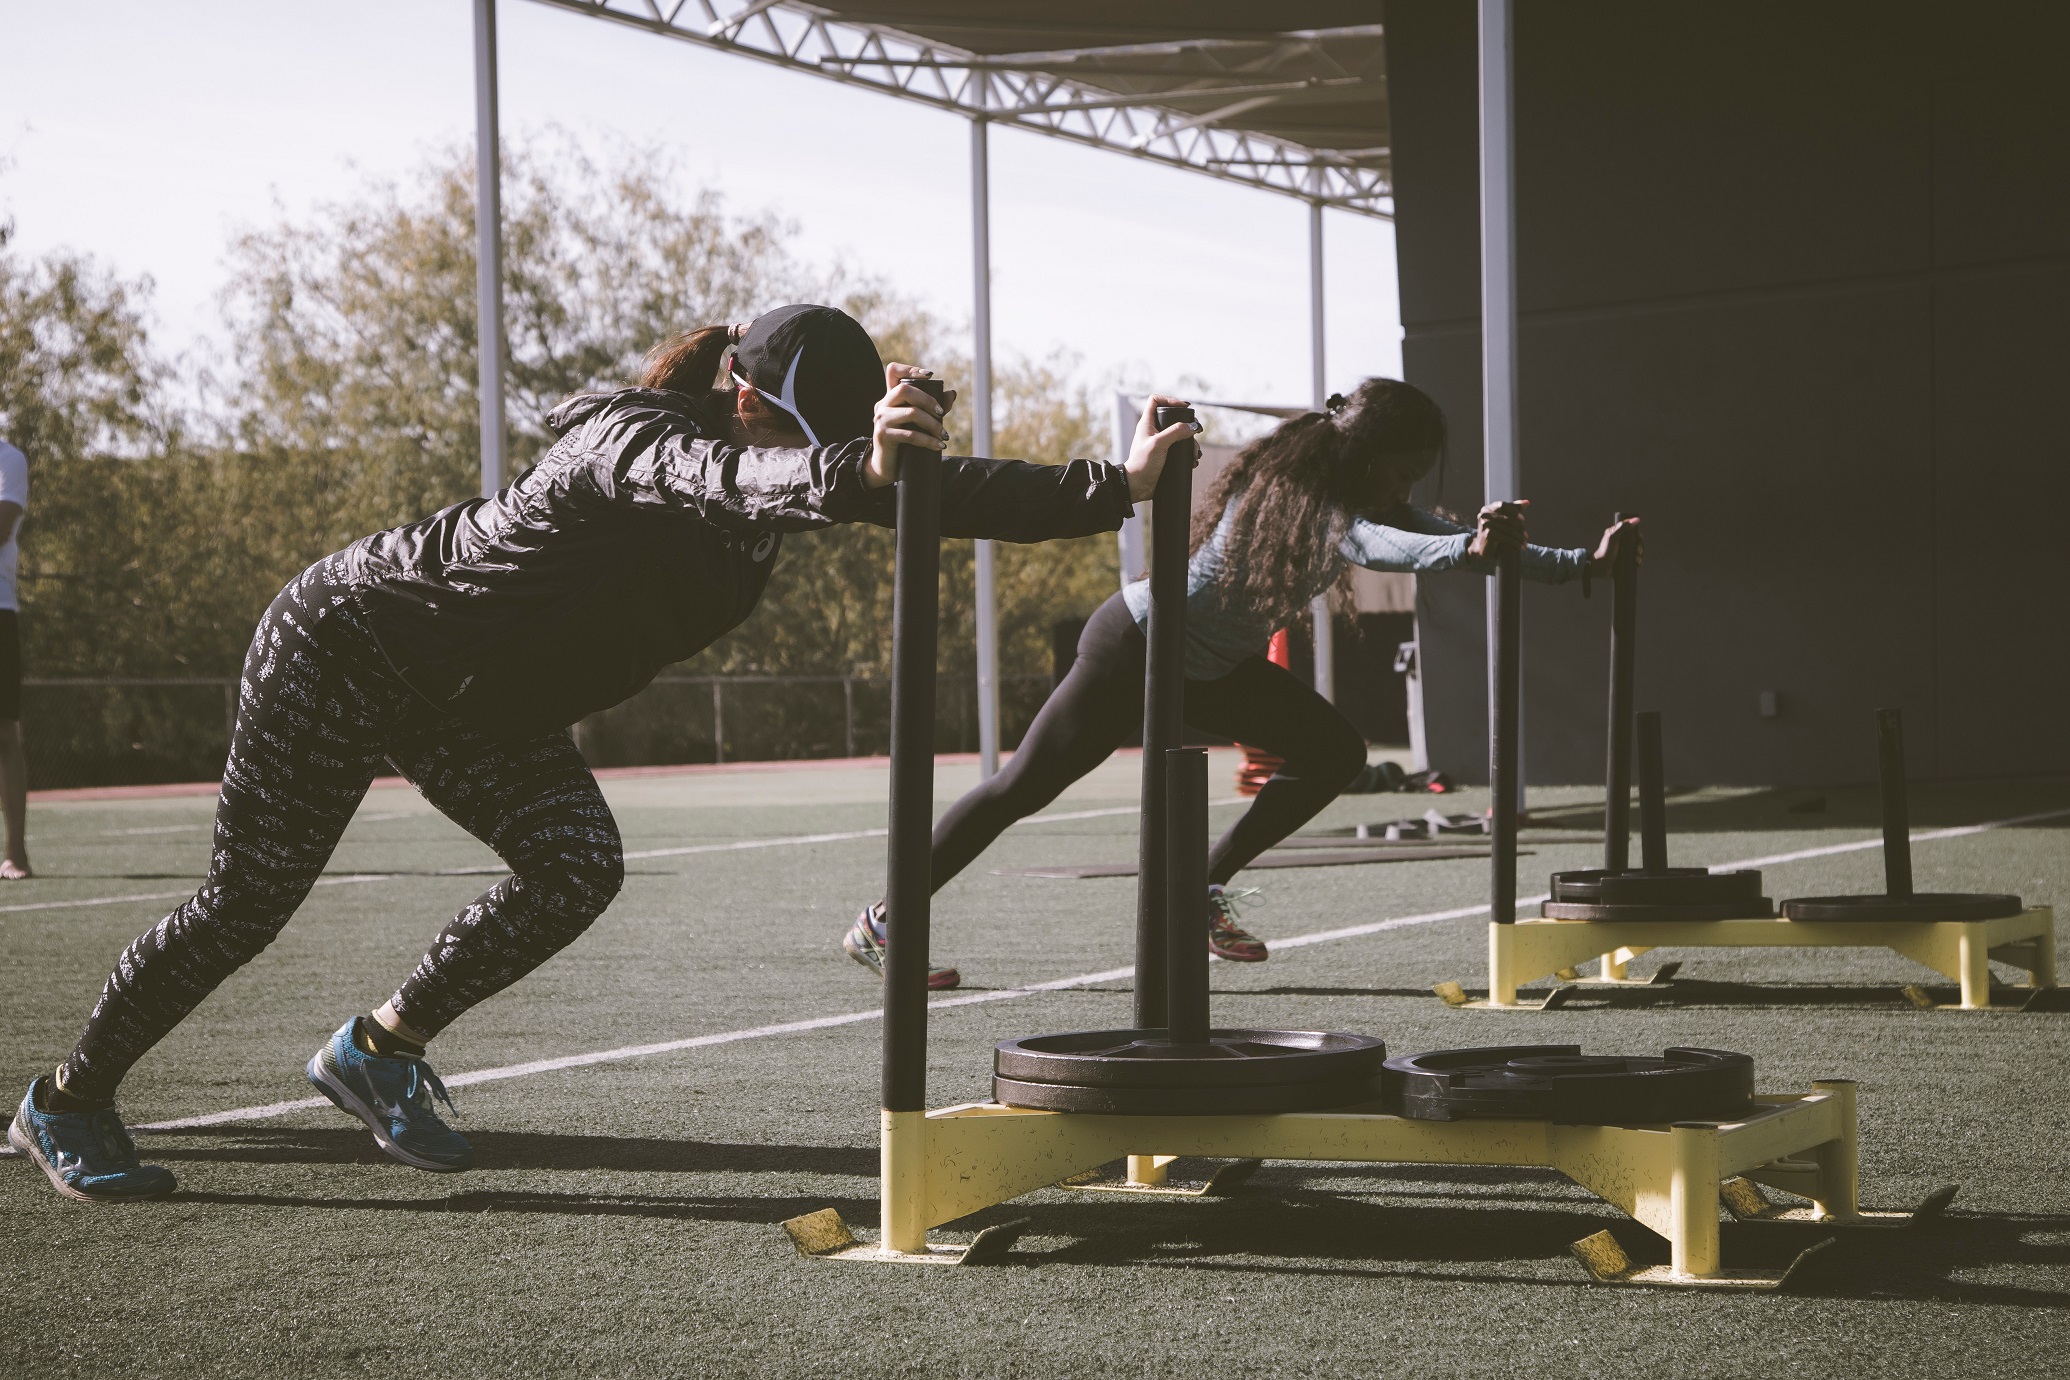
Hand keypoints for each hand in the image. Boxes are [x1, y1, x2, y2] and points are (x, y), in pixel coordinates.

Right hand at [864, 363, 957, 488]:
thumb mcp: (919, 423)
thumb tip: (951, 394)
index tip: (929, 375)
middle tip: (942, 414)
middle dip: (928, 400)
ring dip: (933, 424)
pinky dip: (928, 440)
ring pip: (911, 413)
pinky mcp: (883, 435)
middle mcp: (883, 405)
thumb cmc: (904, 442)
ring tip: (944, 435)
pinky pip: (910, 435)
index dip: (910, 368)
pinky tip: (938, 445)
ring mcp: (881, 420)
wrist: (887, 467)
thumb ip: (934, 407)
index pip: (893, 371)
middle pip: (904, 389)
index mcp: (890, 397)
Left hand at [1124, 394, 1198, 503]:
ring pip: (1180, 436)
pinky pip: (1180, 450)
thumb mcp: (1159, 444)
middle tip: (1197, 432)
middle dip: (1187, 425)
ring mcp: (1160, 444)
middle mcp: (1154, 431)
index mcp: (1147, 423)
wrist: (1137, 487)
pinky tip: (1193, 461)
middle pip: (1173, 418)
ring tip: (1195, 453)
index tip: (1184, 407)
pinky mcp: (1165, 456)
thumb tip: (1193, 426)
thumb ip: (1175, 432)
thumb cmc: (1142, 464)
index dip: (1170, 399)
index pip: (1155, 400)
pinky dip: (1188, 454)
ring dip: (1191, 443)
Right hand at [1466, 499, 1528, 559]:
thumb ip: (1513, 509)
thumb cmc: (1494, 532)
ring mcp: (1485, 524)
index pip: (1503, 505)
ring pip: (1508, 529)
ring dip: (1519, 537)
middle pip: (1507, 518)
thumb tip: (1527, 502)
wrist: (1481, 548)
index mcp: (1487, 508)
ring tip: (1525, 543)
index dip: (1514, 511)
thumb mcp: (1502, 519)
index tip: (1523, 519)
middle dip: (1519, 527)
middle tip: (1526, 535)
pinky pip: (1505, 537)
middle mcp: (1484, 514)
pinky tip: (1520, 547)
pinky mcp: (1487, 534)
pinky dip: (1515, 543)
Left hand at [1590, 515, 1640, 573]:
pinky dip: (1638, 561)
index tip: (1639, 538)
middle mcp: (1621, 540)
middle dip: (1639, 546)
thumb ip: (1623, 527)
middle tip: (1638, 552)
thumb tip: (1636, 520)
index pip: (1631, 529)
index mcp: (1617, 533)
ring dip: (1640, 555)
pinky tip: (1638, 564)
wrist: (1600, 567)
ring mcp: (1623, 549)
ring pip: (1636, 549)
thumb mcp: (1613, 537)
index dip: (1637, 533)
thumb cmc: (1605, 551)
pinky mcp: (1625, 558)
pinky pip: (1635, 558)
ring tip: (1637, 560)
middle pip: (1636, 540)